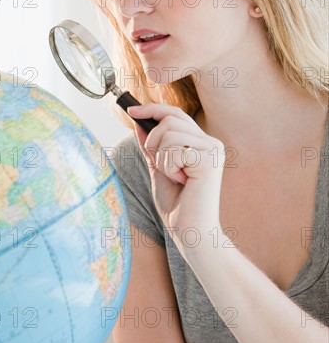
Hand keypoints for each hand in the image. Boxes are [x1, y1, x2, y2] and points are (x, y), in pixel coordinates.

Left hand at [127, 103, 224, 244]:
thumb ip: (151, 146)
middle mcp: (211, 142)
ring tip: (175, 177)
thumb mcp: (159, 169)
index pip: (175, 114)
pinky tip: (182, 182)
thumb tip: (139, 122)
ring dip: (162, 158)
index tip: (130, 109)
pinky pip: (174, 150)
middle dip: (153, 141)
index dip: (152, 109)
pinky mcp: (209, 159)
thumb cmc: (178, 206)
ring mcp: (212, 149)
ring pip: (169, 134)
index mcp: (201, 143)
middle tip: (161, 166)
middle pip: (169, 119)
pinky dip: (169, 167)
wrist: (191, 232)